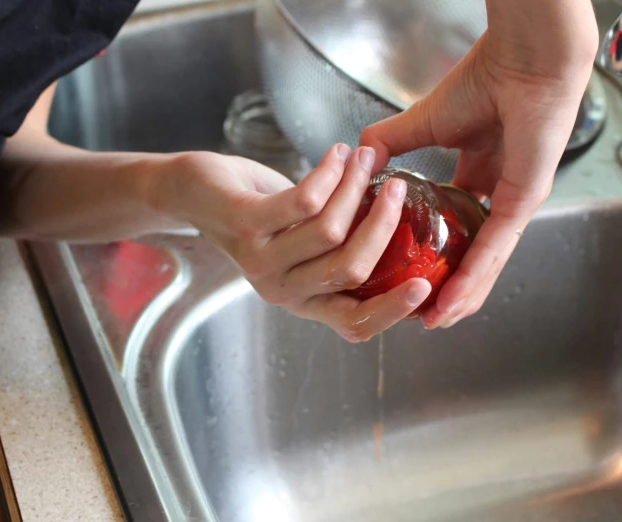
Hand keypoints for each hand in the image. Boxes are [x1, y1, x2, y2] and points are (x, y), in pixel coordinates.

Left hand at [165, 145, 431, 341]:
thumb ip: (344, 246)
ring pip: (331, 229)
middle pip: (352, 270)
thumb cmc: (260, 214)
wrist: (195, 194)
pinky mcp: (245, 223)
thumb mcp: (304, 242)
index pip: (354, 323)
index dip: (392, 310)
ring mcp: (260, 259)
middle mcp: (282, 290)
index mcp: (304, 300)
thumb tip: (402, 227)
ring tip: (364, 158)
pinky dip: (329, 172)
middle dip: (386, 225)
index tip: (426, 285)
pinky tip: (336, 155)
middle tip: (401, 188)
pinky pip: (304, 200)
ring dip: (357, 186)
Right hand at [360, 0, 597, 328]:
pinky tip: (453, 303)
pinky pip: (495, 247)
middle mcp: (497, 198)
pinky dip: (473, 277)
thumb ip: (389, 141)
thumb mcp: (423, 122)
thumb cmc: (483, 81)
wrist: (519, 60)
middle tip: (420, 318)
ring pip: (485, 263)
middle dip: (447, 289)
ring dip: (459, 297)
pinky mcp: (523, 201)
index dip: (434, 260)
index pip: (456, 233)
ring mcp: (513, 204)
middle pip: (472, 257)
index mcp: (477, 180)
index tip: (405, 280)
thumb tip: (357, 157)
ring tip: (433, 323)